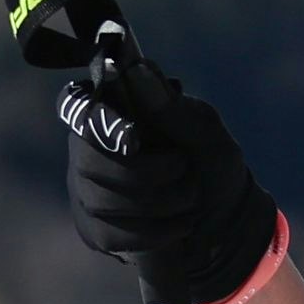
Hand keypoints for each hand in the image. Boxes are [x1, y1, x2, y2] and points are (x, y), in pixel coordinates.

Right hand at [60, 54, 283, 303]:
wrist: (227, 224)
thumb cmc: (212, 167)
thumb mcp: (205, 133)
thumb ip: (172, 107)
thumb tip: (138, 70)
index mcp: (112, 114)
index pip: (75, 105)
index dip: (98, 121)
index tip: (135, 137)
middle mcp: (87, 148)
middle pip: (88, 159)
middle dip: (146, 173)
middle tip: (184, 168)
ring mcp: (86, 190)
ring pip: (101, 199)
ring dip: (159, 203)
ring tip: (190, 197)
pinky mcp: (96, 229)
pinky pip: (111, 233)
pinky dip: (155, 232)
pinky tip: (177, 225)